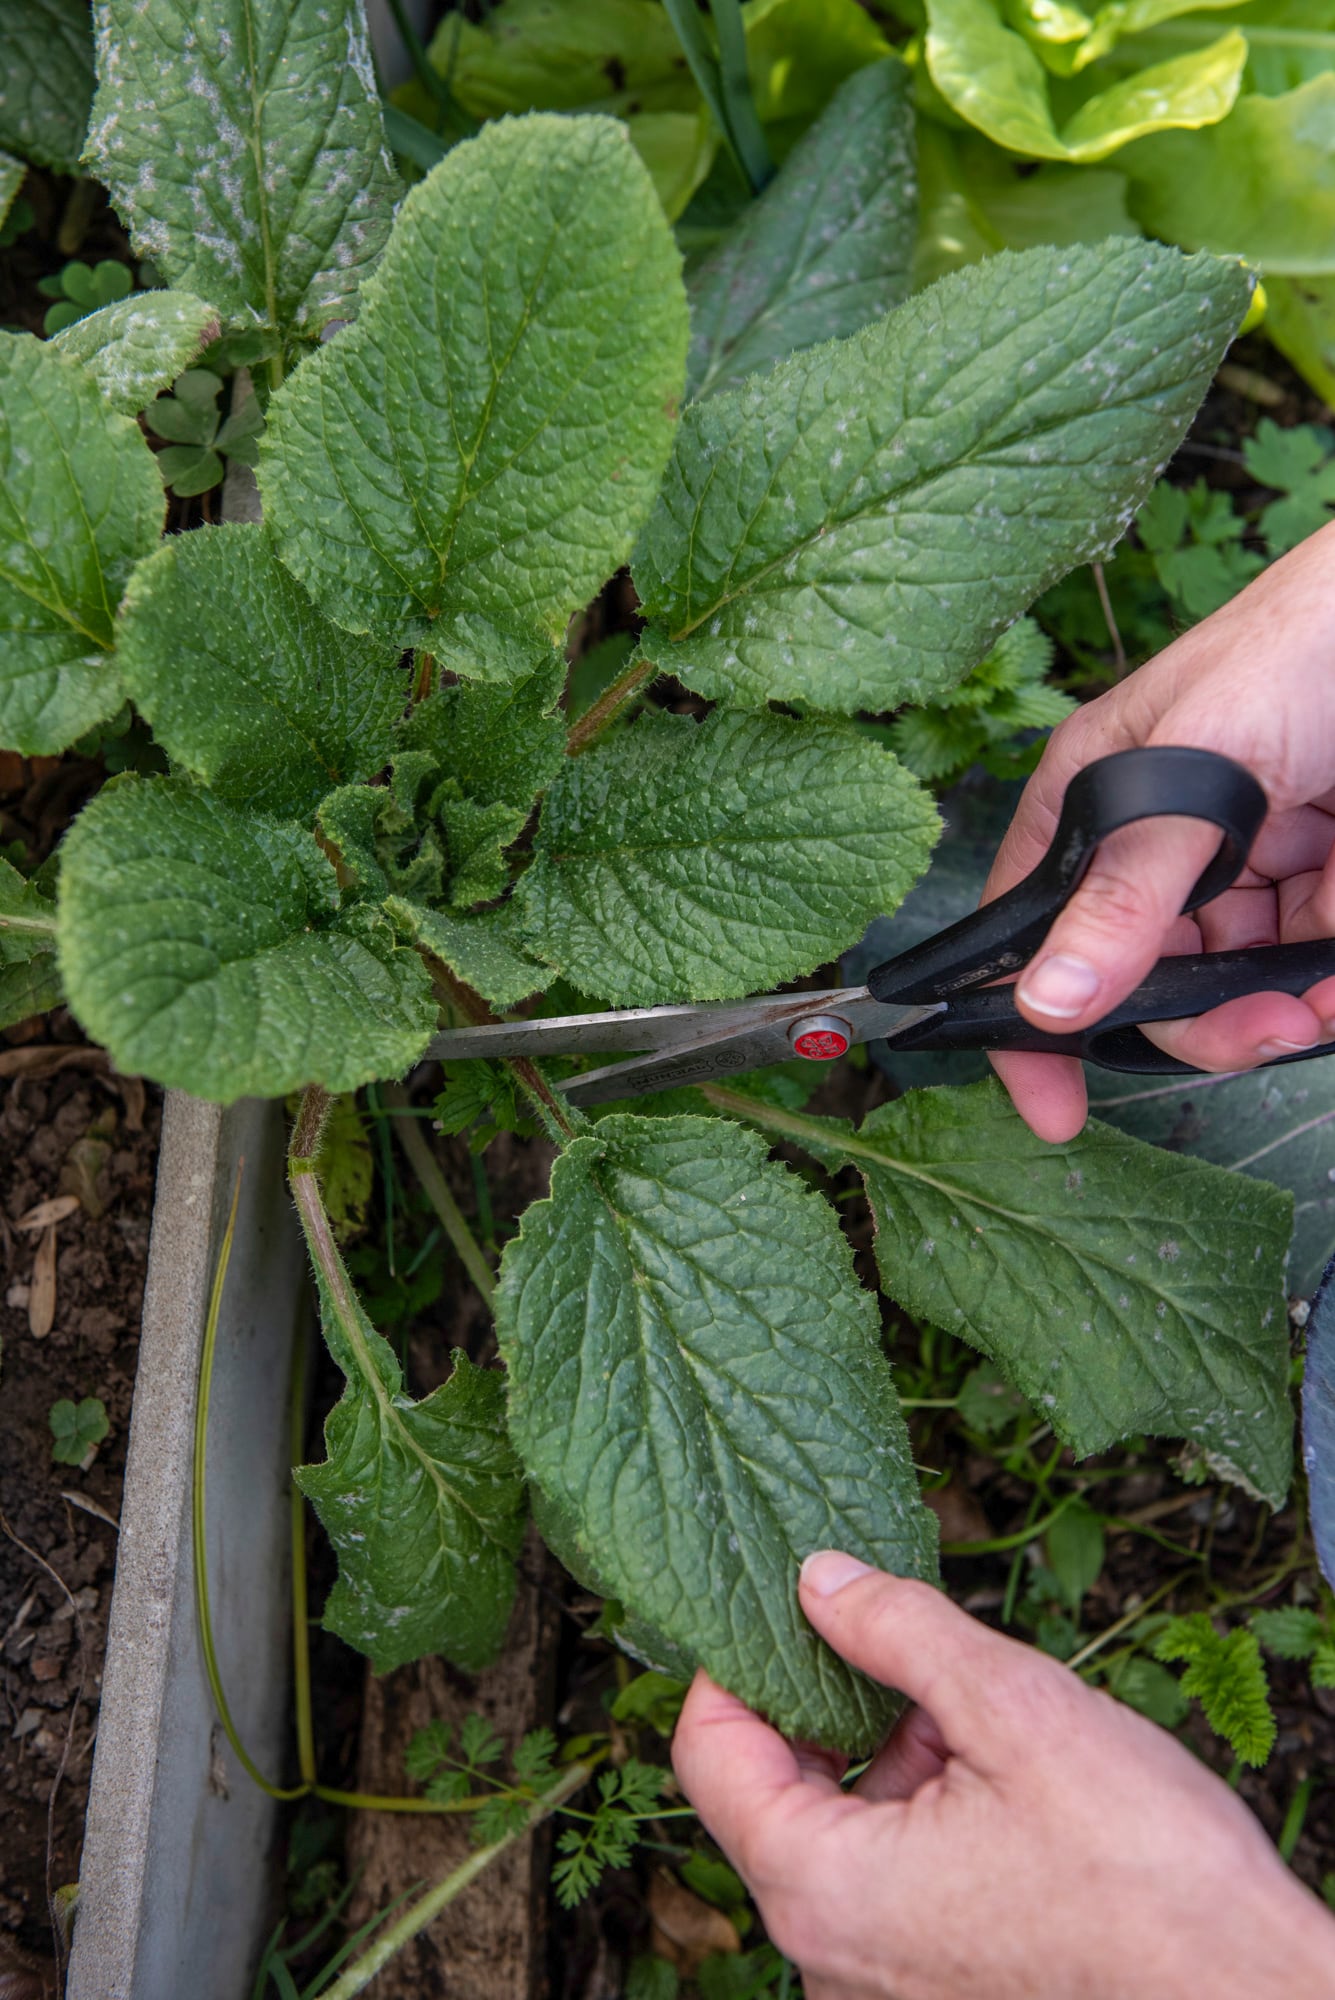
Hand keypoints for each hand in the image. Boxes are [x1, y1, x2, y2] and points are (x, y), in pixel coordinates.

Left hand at [672, 1555, 1334, 1999]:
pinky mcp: (935, 1985)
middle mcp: (830, 1952)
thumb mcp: (1014, 1707)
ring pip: (838, 1831)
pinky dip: (920, 1809)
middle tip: (885, 1634)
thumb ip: (897, 1631)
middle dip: (826, 1702)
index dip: (732, 1662)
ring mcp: (882, 1979)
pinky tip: (995, 1771)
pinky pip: (888, 1879)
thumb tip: (818, 1578)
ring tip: (967, 1706)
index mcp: (822, 1888)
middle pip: (771, 1792)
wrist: (1251, 1998)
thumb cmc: (1147, 1876)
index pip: (710, 1754)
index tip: (774, 1600)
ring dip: (885, 1753)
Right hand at [985, 521, 1334, 1141]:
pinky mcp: (1320, 884)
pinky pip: (1305, 970)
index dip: (1025, 1019)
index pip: (1027, 928)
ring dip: (1270, 1017)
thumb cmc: (1297, 646)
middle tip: (1260, 1034)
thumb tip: (1049, 998)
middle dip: (1194, 1025)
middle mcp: (1159, 847)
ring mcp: (1243, 870)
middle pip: (1139, 980)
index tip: (1051, 1110)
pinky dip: (1324, 994)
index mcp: (1092, 804)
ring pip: (1227, 988)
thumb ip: (1128, 888)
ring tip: (1316, 1010)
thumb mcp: (1200, 768)